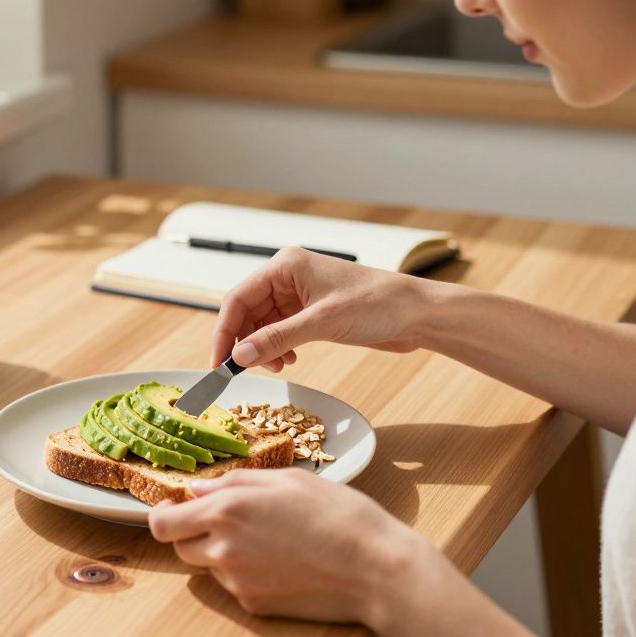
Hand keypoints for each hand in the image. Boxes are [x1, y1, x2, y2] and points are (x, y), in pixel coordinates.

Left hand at [148, 468, 431, 628]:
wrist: (376, 568)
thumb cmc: (340, 515)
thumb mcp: (289, 479)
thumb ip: (236, 482)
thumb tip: (200, 488)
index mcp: (228, 510)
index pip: (163, 522)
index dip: (165, 514)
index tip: (176, 507)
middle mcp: (224, 548)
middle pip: (180, 546)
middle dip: (194, 532)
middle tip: (227, 521)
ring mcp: (237, 581)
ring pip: (208, 566)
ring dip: (222, 552)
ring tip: (267, 540)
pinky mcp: (254, 605)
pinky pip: (235, 585)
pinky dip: (247, 573)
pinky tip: (283, 561)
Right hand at [212, 247, 443, 370]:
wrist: (416, 314)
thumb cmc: (378, 304)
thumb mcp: (322, 323)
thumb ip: (277, 338)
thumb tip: (240, 355)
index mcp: (285, 266)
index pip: (238, 299)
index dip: (224, 332)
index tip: (218, 362)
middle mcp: (289, 278)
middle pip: (247, 313)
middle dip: (245, 343)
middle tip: (245, 370)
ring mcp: (300, 296)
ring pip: (262, 325)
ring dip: (263, 349)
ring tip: (277, 366)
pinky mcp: (312, 314)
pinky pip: (280, 332)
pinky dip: (278, 349)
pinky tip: (289, 360)